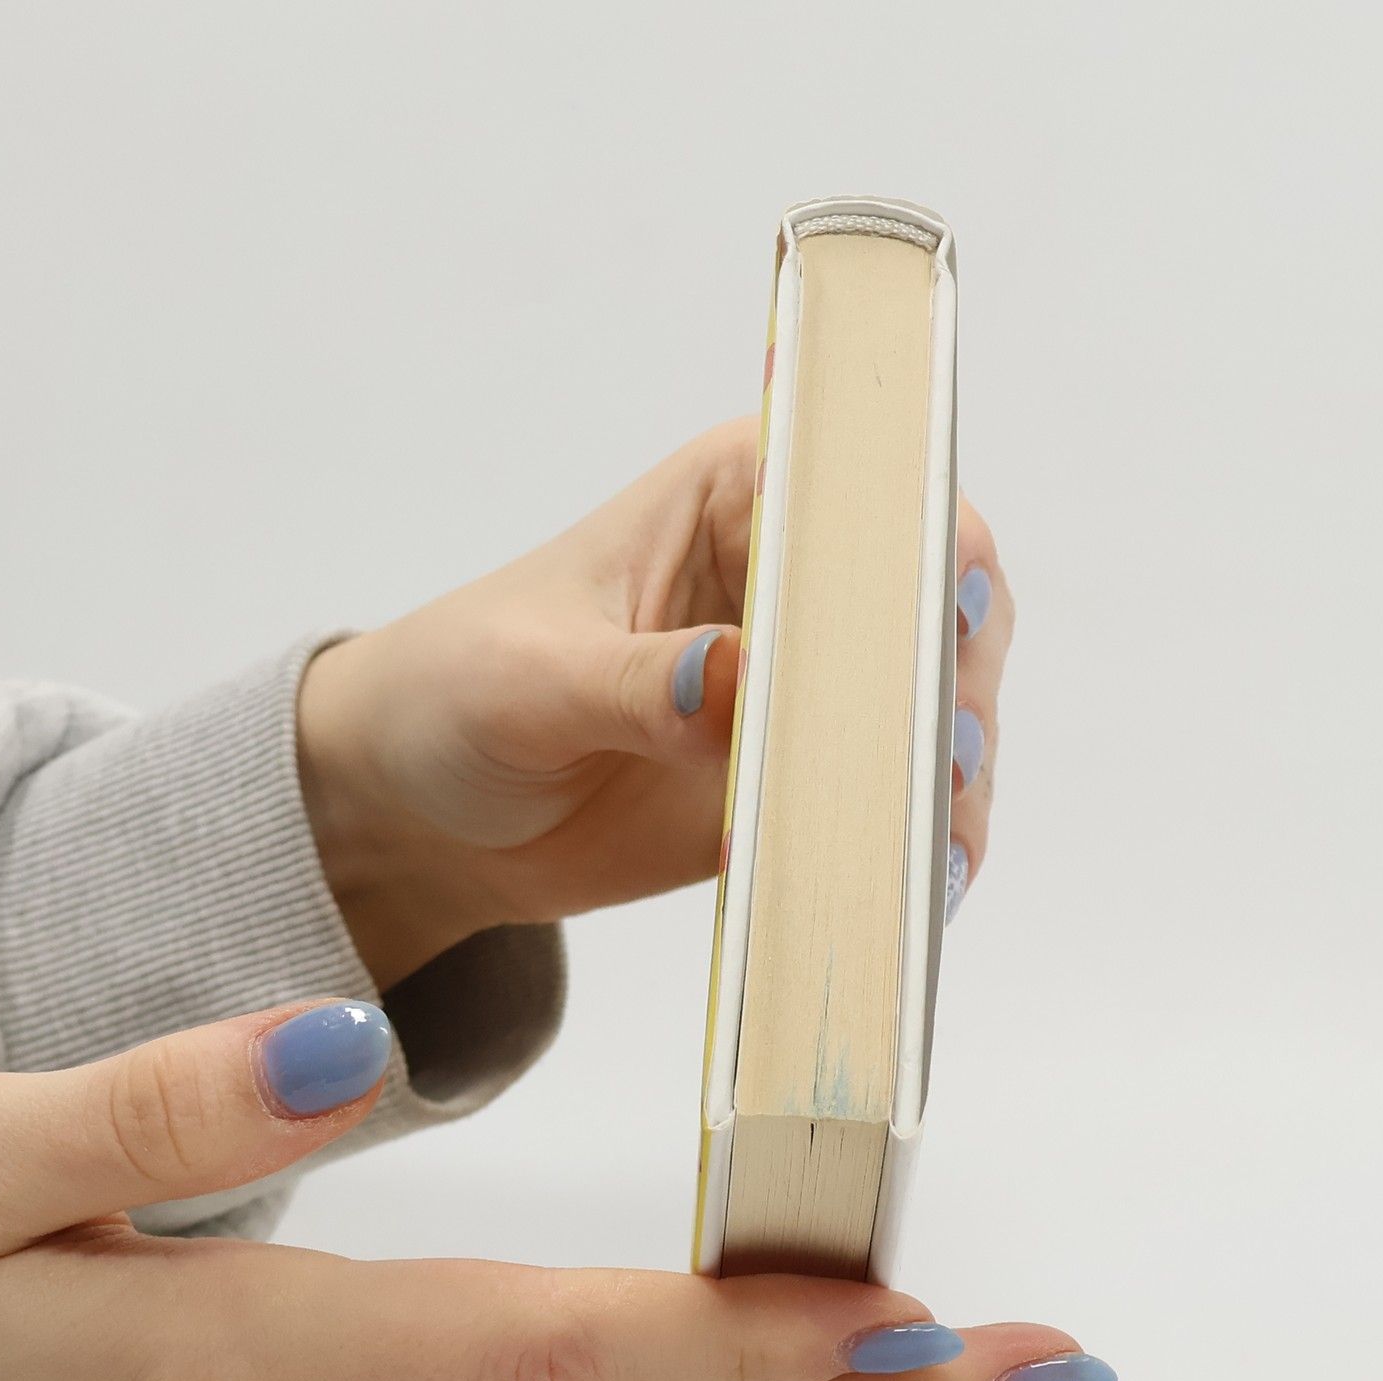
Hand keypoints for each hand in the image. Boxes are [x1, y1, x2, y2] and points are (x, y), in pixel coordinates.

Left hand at [296, 419, 1015, 987]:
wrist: (426, 814)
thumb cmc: (457, 692)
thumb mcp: (531, 677)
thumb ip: (636, 681)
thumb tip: (733, 680)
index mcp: (739, 501)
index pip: (870, 493)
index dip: (925, 545)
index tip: (944, 618)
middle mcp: (798, 590)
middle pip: (938, 610)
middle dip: (956, 682)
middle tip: (944, 756)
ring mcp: (812, 697)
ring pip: (931, 720)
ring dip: (949, 780)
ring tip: (937, 845)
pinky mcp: (805, 791)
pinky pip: (888, 813)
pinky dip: (914, 849)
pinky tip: (918, 886)